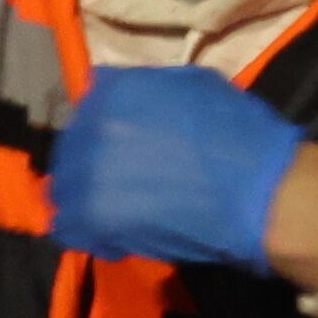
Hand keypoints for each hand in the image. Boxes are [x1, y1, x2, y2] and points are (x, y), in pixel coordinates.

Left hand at [49, 65, 313, 271]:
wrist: (255, 189)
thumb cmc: (236, 132)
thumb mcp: (194, 84)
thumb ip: (148, 88)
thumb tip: (123, 93)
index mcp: (115, 90)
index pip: (88, 106)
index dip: (102, 127)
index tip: (119, 142)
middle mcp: (91, 126)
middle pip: (71, 149)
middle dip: (89, 162)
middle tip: (117, 180)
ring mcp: (88, 174)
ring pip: (63, 189)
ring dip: (82, 197)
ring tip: (111, 210)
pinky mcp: (92, 218)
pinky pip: (69, 226)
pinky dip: (86, 230)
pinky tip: (111, 234)